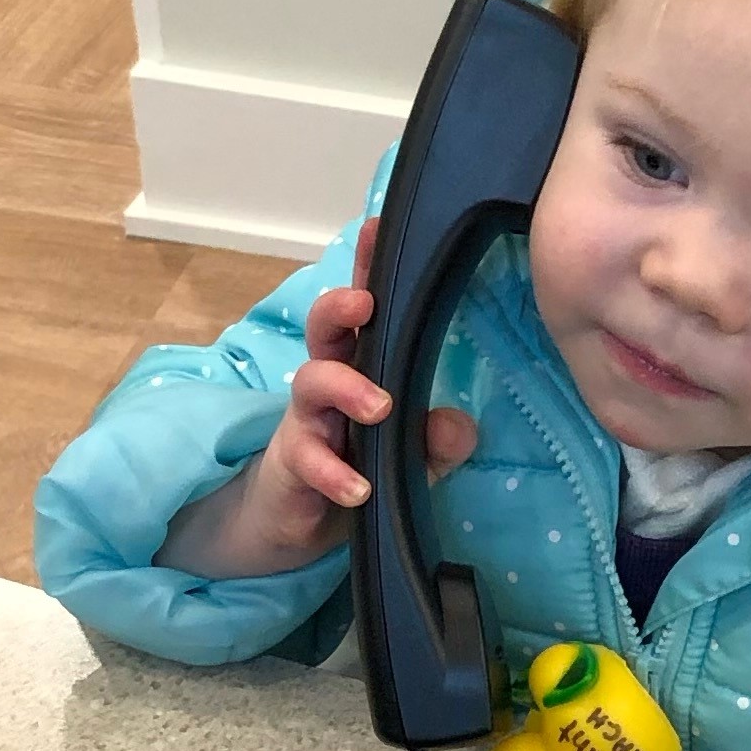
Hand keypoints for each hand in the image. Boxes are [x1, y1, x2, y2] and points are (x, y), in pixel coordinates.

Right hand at [157, 220, 477, 580]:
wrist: (296, 523)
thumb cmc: (356, 465)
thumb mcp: (410, 455)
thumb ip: (436, 441)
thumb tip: (459, 426)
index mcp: (359, 365)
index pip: (364, 309)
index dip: (368, 268)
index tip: (378, 227)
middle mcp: (328, 382)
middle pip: (324, 328)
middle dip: (339, 308)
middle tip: (366, 307)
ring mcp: (306, 421)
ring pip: (310, 384)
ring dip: (346, 390)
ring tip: (379, 409)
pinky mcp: (291, 464)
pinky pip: (307, 459)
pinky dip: (334, 473)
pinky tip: (359, 488)